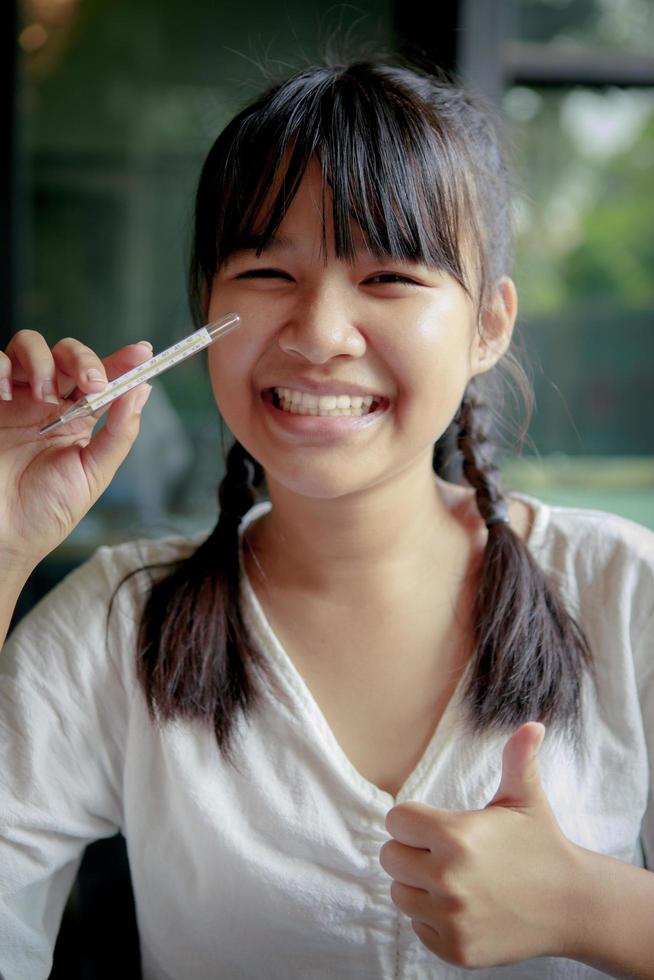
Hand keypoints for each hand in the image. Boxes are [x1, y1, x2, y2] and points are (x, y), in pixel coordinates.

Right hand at [0, 330, 152, 569]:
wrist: (4, 536)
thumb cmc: (46, 512)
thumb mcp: (93, 474)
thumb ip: (118, 433)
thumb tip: (141, 392)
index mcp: (78, 419)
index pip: (104, 378)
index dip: (123, 360)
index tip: (143, 352)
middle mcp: (48, 403)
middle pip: (68, 354)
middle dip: (84, 359)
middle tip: (91, 383)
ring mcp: (16, 399)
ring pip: (30, 346)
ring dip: (43, 361)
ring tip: (45, 396)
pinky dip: (1, 368)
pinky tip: (7, 393)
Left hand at [379, 722, 578, 967]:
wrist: (572, 905)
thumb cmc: (542, 844)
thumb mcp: (526, 798)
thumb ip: (518, 758)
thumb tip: (532, 724)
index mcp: (455, 836)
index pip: (395, 821)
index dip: (413, 820)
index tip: (434, 824)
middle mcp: (448, 880)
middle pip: (390, 857)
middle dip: (411, 851)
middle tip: (442, 852)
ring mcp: (451, 919)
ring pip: (400, 893)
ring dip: (418, 885)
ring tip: (452, 878)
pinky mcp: (455, 950)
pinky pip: (418, 927)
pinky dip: (432, 918)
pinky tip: (462, 906)